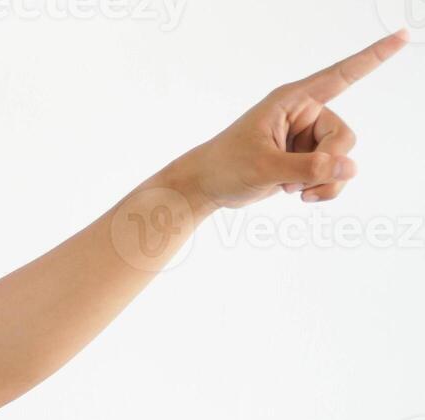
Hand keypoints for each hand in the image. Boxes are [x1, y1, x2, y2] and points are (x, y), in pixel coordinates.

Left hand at [173, 28, 409, 210]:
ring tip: (292, 190)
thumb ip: (308, 168)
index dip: (373, 57)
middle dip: (327, 164)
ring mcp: (306, 137)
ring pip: (342, 158)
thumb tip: (350, 168)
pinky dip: (323, 188)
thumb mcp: (264, 167)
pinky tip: (301, 195)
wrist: (206, 187)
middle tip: (297, 182)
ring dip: (323, 181)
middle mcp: (304, 114)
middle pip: (343, 136)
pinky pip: (334, 173)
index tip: (402, 35)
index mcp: (292, 101)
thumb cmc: (225, 167)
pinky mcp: (306, 158)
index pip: (340, 75)